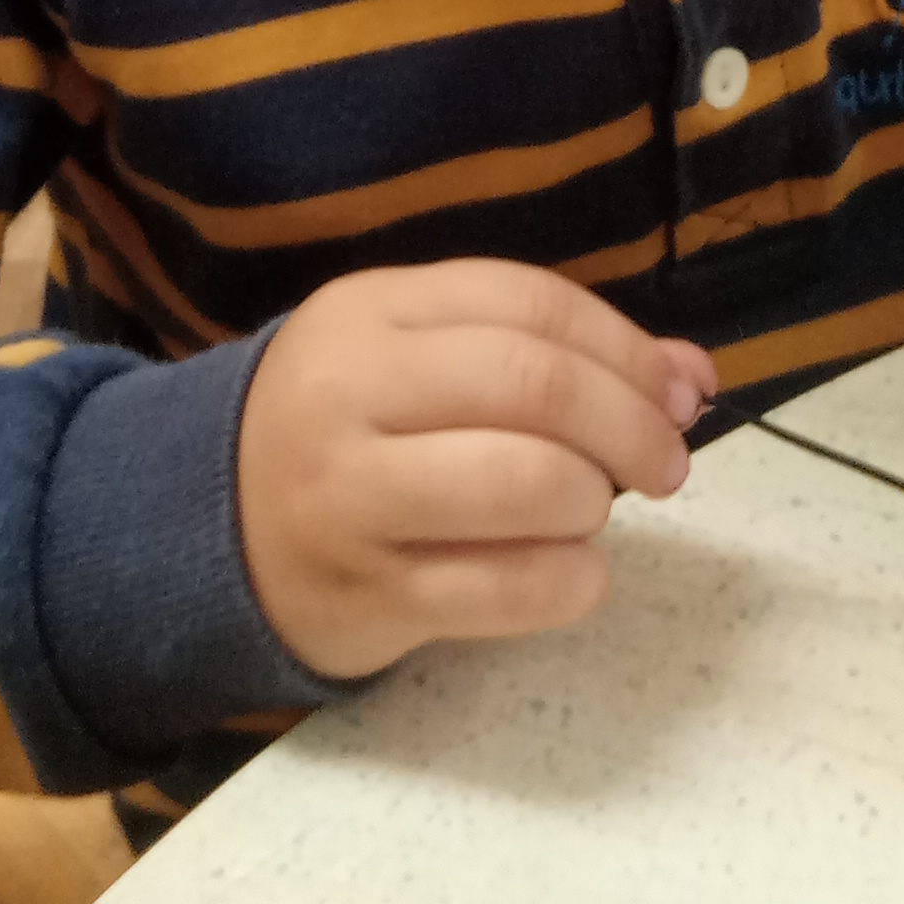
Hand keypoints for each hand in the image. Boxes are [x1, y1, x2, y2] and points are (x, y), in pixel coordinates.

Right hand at [240, 261, 715, 678]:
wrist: (213, 530)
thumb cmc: (348, 429)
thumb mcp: (424, 359)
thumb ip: (550, 352)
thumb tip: (690, 376)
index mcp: (369, 313)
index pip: (528, 306)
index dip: (626, 349)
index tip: (678, 391)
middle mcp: (350, 394)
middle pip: (533, 386)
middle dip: (630, 425)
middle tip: (666, 463)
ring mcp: (351, 499)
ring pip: (524, 484)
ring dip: (592, 500)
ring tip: (587, 511)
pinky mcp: (368, 597)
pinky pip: (507, 590)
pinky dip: (572, 581)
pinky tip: (573, 571)